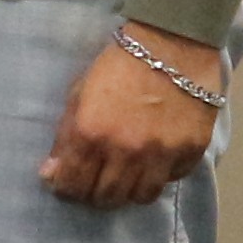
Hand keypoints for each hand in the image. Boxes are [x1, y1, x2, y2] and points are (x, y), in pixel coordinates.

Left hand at [44, 21, 222, 210]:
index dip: (66, 189)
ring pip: (141, 196)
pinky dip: (161, 176)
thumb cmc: (117, 66)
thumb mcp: (78, 95)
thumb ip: (64, 138)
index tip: (67, 183)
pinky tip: (154, 161)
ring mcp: (162, 153)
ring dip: (129, 191)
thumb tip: (50, 174)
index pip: (72, 185)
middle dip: (95, 194)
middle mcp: (125, 150)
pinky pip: (172, 179)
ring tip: (125, 177)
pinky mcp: (192, 150)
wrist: (171, 45)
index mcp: (90, 134)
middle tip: (95, 183)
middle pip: (107, 197)